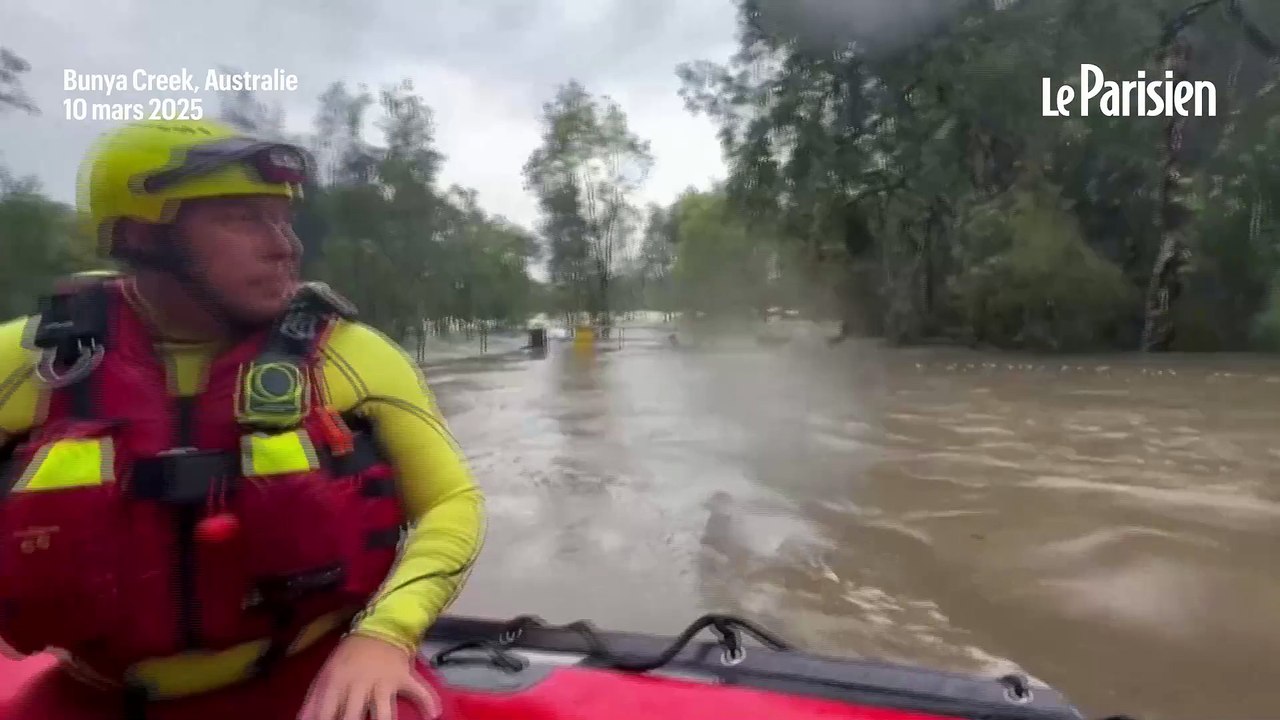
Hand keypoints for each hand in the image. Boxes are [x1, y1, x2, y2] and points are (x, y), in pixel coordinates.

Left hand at [298, 633, 441, 719]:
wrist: (380, 626)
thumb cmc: (349, 656)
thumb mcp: (327, 673)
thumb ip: (314, 700)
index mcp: (337, 682)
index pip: (325, 713)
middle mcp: (360, 684)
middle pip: (352, 717)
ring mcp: (384, 682)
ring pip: (384, 711)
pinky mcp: (404, 677)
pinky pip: (418, 690)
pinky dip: (427, 701)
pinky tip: (433, 715)